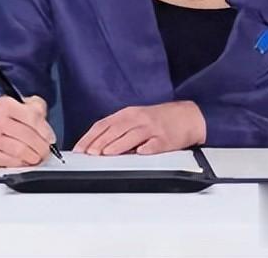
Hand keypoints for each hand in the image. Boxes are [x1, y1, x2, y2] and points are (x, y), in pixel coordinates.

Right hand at [0, 95, 57, 166]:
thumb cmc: (12, 117)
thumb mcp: (27, 105)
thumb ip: (39, 110)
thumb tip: (47, 133)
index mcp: (4, 104)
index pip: (31, 116)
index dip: (44, 130)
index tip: (50, 139)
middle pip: (26, 135)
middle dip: (41, 146)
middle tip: (46, 150)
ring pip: (19, 150)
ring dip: (33, 156)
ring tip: (38, 156)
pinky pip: (11, 162)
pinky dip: (22, 163)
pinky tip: (25, 159)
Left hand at [74, 100, 205, 154]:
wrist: (187, 116)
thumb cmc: (158, 120)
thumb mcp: (135, 119)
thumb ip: (118, 130)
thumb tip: (97, 145)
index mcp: (127, 114)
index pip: (104, 125)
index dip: (90, 136)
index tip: (80, 148)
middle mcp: (138, 119)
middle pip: (115, 130)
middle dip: (100, 142)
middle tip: (89, 153)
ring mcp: (152, 128)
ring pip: (132, 136)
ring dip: (118, 145)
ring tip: (106, 153)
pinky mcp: (166, 139)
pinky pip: (155, 144)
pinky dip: (146, 148)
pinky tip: (139, 153)